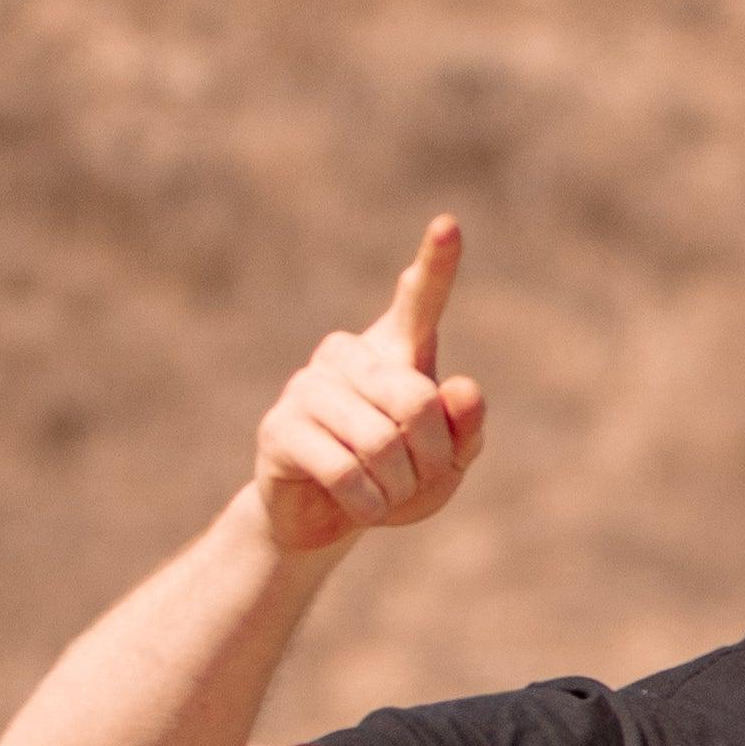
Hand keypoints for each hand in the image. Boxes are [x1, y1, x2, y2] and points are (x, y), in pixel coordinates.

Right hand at [251, 218, 487, 554]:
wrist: (328, 521)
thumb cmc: (396, 482)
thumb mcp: (447, 465)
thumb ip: (465, 429)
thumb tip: (462, 388)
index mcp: (397, 352)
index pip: (421, 303)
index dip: (436, 265)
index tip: (449, 224)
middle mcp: (349, 355)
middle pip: (418, 401)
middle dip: (431, 458)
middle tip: (416, 478)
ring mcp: (308, 385)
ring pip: (381, 441)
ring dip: (398, 486)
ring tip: (384, 492)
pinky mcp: (280, 426)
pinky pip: (346, 469)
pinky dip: (367, 503)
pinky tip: (359, 505)